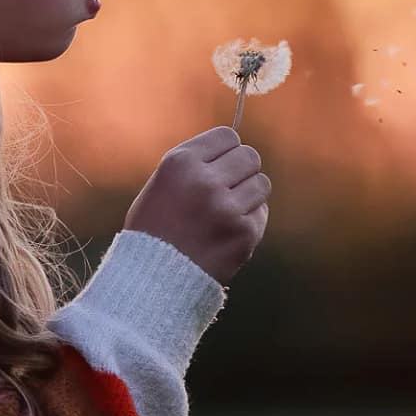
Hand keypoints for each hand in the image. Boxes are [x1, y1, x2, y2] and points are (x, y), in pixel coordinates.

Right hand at [122, 126, 270, 285]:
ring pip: (261, 184)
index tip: (221, 164)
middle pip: (249, 156)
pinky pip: (261, 213)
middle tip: (228, 188)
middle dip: (242, 170)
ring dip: (249, 195)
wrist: (153, 280)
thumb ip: (196, 163)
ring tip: (227, 212)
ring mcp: (227, 208)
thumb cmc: (155, 230)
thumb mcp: (162, 184)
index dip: (227, 150)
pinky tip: (227, 232)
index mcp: (180, 163)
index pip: (228, 135)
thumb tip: (235, 148)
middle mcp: (205, 181)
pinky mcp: (244, 233)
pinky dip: (249, 221)